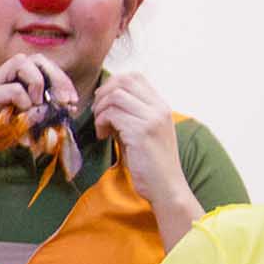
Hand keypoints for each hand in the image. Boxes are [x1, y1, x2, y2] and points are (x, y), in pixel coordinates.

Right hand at [0, 52, 79, 135]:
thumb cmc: (3, 132)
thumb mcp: (32, 117)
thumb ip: (47, 109)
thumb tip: (70, 107)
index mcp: (15, 77)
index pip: (43, 65)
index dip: (61, 79)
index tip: (72, 101)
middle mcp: (4, 75)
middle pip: (35, 58)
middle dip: (55, 77)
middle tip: (63, 101)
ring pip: (21, 62)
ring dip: (37, 83)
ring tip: (38, 105)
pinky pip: (14, 89)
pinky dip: (25, 102)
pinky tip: (23, 116)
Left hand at [90, 73, 191, 213]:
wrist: (166, 187)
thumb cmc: (150, 163)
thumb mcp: (141, 131)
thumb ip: (129, 114)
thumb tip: (104, 100)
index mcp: (161, 106)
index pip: (135, 76)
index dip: (112, 85)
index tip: (103, 103)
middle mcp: (159, 108)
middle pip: (124, 80)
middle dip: (103, 94)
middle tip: (98, 114)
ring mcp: (152, 118)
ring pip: (116, 95)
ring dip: (101, 110)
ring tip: (101, 129)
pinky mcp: (142, 131)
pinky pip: (113, 114)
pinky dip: (102, 122)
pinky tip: (103, 136)